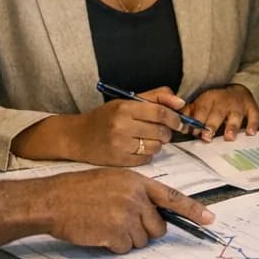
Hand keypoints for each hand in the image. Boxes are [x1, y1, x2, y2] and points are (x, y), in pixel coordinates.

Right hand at [16, 87, 185, 166]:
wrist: (77, 137)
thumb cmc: (104, 117)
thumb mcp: (126, 101)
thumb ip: (155, 98)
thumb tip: (181, 103)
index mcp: (124, 108)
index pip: (160, 113)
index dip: (175, 118)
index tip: (179, 121)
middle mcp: (121, 126)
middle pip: (161, 131)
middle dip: (167, 132)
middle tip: (162, 130)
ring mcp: (120, 145)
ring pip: (156, 146)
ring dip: (158, 143)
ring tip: (147, 139)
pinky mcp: (119, 161)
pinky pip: (147, 159)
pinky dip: (148, 154)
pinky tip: (138, 148)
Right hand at [45, 169, 213, 253]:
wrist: (52, 200)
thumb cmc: (78, 190)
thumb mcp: (112, 180)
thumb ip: (135, 193)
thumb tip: (153, 213)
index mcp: (136, 181)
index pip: (171, 196)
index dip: (193, 209)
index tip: (210, 219)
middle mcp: (136, 197)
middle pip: (158, 227)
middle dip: (145, 230)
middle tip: (122, 223)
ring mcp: (126, 215)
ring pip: (142, 240)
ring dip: (127, 239)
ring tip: (105, 224)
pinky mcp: (115, 233)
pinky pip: (126, 249)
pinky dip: (114, 246)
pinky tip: (99, 233)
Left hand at [186, 84, 258, 141]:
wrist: (237, 89)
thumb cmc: (215, 102)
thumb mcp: (200, 103)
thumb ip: (189, 113)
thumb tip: (177, 124)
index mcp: (209, 98)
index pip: (202, 108)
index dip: (198, 120)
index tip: (194, 132)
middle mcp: (224, 100)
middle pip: (217, 113)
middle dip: (212, 125)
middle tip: (208, 136)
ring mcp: (238, 104)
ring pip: (235, 115)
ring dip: (232, 126)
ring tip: (229, 137)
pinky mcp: (251, 108)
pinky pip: (254, 115)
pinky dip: (253, 124)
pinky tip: (251, 133)